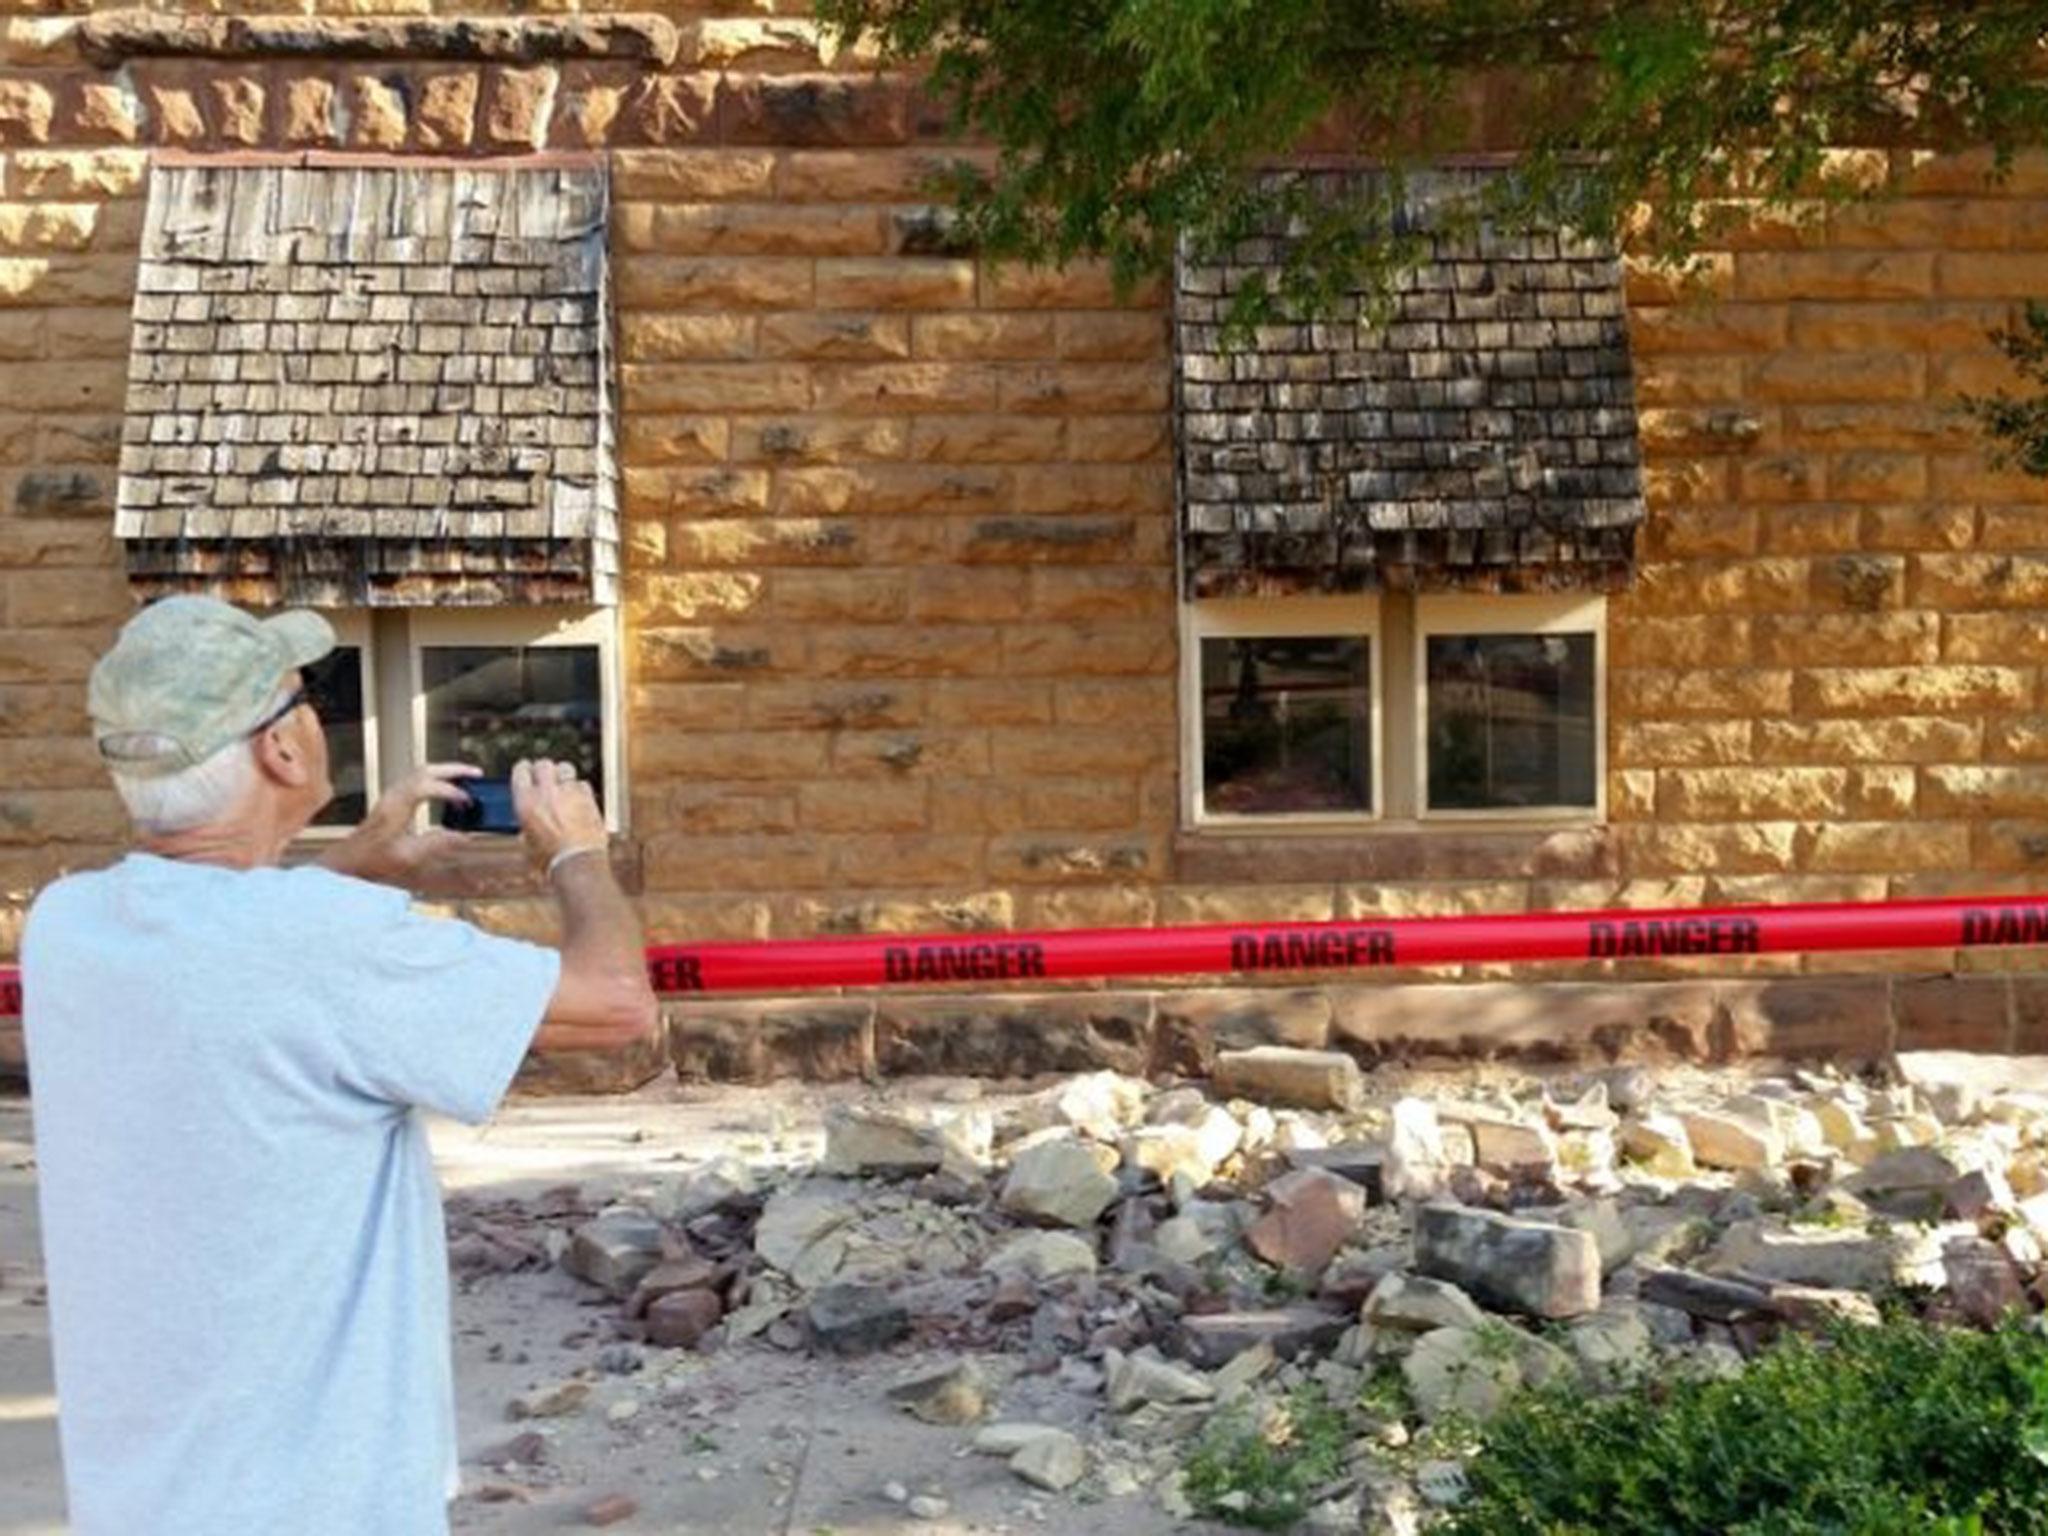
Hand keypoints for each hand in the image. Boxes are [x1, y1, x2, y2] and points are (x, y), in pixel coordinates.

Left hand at [317, 762, 480, 888]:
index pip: (429, 786)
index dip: (452, 791)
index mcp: (397, 807)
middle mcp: (393, 795)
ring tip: (467, 779)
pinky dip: (436, 779)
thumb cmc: (373, 860)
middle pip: (427, 770)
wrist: (348, 860)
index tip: (468, 803)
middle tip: (477, 774)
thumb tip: (464, 836)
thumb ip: (438, 843)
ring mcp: (391, 794)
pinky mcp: (391, 799)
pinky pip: (417, 779)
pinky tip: (446, 790)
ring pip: (421, 771)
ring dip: (446, 772)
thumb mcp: (409, 856)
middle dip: (454, 770)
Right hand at [510, 758, 607, 872]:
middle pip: (544, 764)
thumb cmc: (549, 859)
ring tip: (562, 785)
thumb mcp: (527, 842)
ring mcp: (570, 792)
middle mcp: (547, 792)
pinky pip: (583, 783)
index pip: (520, 770)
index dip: (523, 769)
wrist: (577, 863)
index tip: (525, 770)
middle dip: (543, 769)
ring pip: (565, 768)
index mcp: (525, 801)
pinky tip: (578, 798)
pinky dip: (579, 788)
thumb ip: (527, 823)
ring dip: (562, 774)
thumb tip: (529, 821)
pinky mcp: (589, 798)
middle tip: (544, 776)